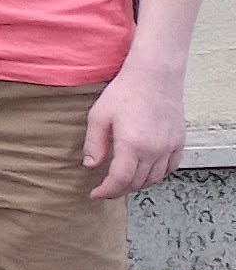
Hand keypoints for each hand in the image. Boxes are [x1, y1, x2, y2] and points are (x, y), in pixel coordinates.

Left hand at [85, 61, 185, 200]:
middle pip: (137, 182)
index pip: (120, 180)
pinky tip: (146, 172)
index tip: (96, 194)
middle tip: (106, 188)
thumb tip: (91, 165)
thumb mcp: (99, 116)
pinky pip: (171, 167)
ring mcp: (170, 146)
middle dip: (120, 189)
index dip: (107, 191)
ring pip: (155, 178)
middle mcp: (154, 150)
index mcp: (132, 145)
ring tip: (124, 181)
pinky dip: (158, 175)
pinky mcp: (179, 141)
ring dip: (138, 184)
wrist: (155, 76)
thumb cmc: (125, 92)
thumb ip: (94, 144)